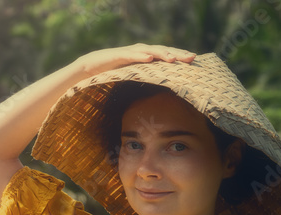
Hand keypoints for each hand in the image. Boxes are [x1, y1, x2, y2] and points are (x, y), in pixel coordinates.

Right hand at [75, 43, 195, 78]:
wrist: (86, 70)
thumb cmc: (110, 77)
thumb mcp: (132, 81)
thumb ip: (145, 83)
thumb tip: (162, 98)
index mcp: (144, 58)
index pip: (165, 56)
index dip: (179, 57)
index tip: (194, 61)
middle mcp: (139, 52)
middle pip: (161, 51)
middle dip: (177, 53)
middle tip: (191, 57)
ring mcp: (128, 53)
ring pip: (148, 51)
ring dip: (162, 54)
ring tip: (174, 58)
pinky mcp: (115, 56)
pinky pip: (130, 56)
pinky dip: (140, 56)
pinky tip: (150, 58)